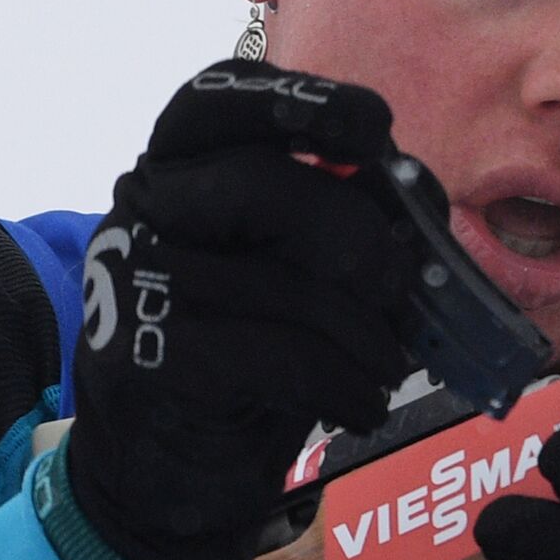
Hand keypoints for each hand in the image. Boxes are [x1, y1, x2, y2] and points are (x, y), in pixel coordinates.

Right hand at [65, 60, 423, 559]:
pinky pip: (279, 354)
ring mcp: (139, 279)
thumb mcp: (303, 264)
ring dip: (367, 332)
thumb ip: (350, 216)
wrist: (175, 463)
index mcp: (187, 164)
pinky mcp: (150, 356)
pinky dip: (345, 383)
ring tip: (390, 366)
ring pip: (282, 278)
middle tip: (398, 286)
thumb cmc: (256, 343)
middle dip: (359, 236)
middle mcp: (148, 206)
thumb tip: (420, 201)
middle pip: (264, 185)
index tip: (374, 131)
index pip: (224, 96)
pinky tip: (363, 405)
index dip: (306, 102)